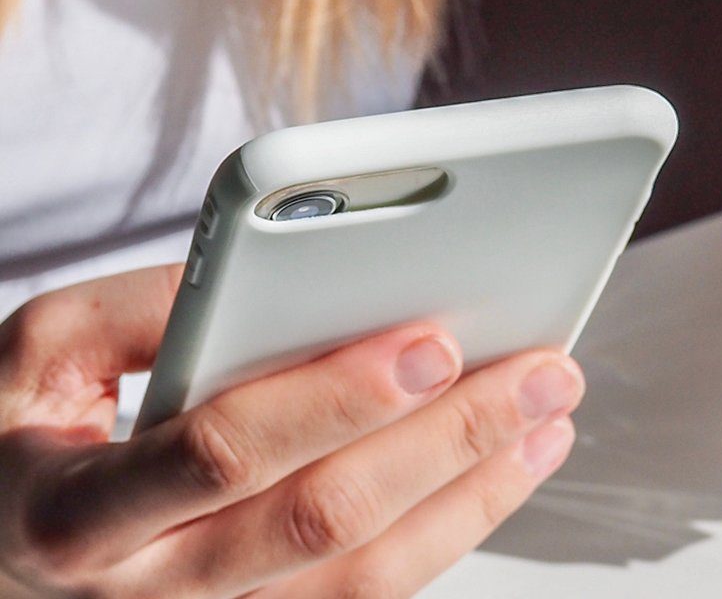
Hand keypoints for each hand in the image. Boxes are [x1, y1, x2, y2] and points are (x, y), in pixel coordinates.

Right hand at [0, 264, 582, 597]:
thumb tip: (278, 271)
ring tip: (551, 415)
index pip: (226, 454)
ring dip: (476, 492)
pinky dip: (453, 529)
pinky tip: (507, 468)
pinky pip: (369, 594)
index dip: (336, 399)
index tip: (432, 340)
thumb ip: (143, 308)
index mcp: (80, 512)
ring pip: (367, 575)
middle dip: (449, 441)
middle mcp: (150, 590)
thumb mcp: (37, 354)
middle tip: (541, 372)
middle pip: (325, 520)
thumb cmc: (18, 439)